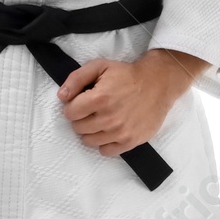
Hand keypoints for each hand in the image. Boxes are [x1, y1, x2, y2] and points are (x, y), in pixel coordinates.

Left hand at [56, 48, 207, 154]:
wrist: (158, 83)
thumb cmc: (127, 75)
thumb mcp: (100, 67)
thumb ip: (76, 79)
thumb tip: (61, 97)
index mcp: (100, 98)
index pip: (69, 113)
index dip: (73, 106)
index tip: (82, 101)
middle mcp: (109, 118)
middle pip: (78, 128)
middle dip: (81, 118)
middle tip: (93, 110)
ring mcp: (120, 132)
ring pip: (89, 141)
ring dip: (91, 131)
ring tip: (102, 119)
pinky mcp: (131, 141)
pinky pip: (106, 151)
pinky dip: (104, 143)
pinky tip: (110, 131)